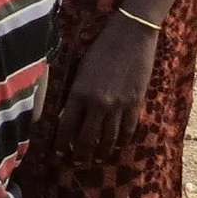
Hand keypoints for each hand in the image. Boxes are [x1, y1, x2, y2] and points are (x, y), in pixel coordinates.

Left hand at [57, 17, 159, 160]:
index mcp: (79, 93)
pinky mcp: (136, 103)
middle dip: (81, 154)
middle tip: (77, 162)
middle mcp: (98, 103)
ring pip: (109, 139)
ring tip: (98, 159)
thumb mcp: (82, 70)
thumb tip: (71, 114)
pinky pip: (128, 130)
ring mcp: (119, 105)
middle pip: (88, 139)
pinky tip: (117, 145)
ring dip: (102, 152)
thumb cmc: (102, 47)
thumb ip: (76, 93)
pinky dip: (122, 140)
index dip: (63, 142)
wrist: (132, 35)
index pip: (67, 126)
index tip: (60, 152)